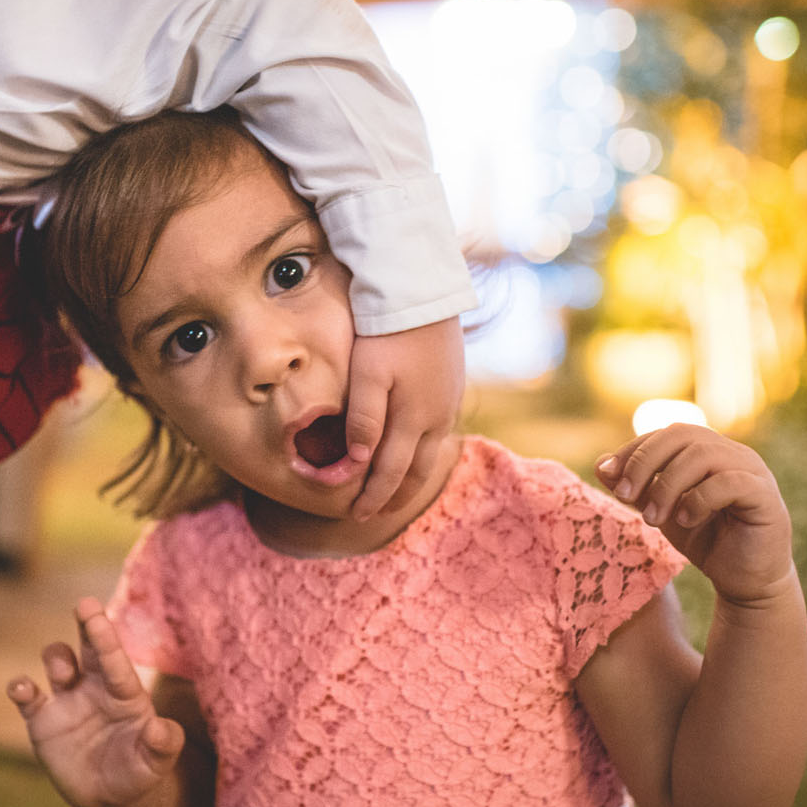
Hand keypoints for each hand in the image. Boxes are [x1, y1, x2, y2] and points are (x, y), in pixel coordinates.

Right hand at [6, 597, 182, 806]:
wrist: (113, 798)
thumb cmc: (141, 771)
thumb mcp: (157, 761)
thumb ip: (163, 744)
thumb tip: (163, 731)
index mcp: (125, 692)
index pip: (114, 659)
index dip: (105, 636)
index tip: (95, 612)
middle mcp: (95, 687)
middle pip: (88, 647)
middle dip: (87, 624)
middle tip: (84, 604)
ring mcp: (68, 701)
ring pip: (58, 663)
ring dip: (57, 659)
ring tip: (64, 674)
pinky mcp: (43, 720)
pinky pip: (28, 697)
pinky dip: (20, 687)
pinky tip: (21, 688)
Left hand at [345, 317, 464, 519]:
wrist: (422, 291)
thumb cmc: (386, 331)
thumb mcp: (367, 373)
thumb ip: (364, 419)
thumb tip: (360, 462)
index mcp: (415, 419)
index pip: (391, 473)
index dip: (372, 497)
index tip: (355, 515)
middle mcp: (437, 418)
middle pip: (416, 472)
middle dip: (393, 497)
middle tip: (371, 514)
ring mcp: (448, 403)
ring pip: (429, 455)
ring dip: (408, 478)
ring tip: (390, 492)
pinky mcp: (451, 387)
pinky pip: (437, 433)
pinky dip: (419, 453)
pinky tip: (409, 451)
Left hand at [596, 424, 793, 604]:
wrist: (745, 582)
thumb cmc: (705, 541)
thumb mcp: (661, 511)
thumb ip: (637, 488)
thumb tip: (601, 465)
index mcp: (709, 450)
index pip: (666, 433)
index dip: (634, 450)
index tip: (608, 475)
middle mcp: (733, 453)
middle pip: (683, 434)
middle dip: (645, 462)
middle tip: (624, 496)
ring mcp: (752, 471)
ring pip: (703, 454)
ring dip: (668, 485)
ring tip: (653, 519)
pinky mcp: (765, 496)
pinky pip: (730, 482)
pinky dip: (698, 499)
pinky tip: (685, 521)